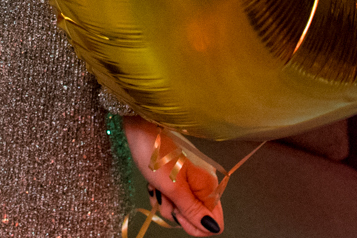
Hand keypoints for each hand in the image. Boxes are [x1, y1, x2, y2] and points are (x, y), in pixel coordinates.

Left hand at [125, 117, 223, 233]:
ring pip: (181, 208)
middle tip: (165, 194)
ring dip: (165, 201)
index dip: (194, 224)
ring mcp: (192, 179)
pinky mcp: (179, 176)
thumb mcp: (174, 188)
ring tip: (157, 185)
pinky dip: (161, 194)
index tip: (177, 211)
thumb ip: (194, 211)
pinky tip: (154, 184)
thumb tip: (214, 228)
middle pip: (195, 217)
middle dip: (176, 212)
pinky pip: (173, 197)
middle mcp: (204, 183)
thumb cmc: (157, 154)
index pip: (214, 223)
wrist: (141, 128)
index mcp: (209, 186)